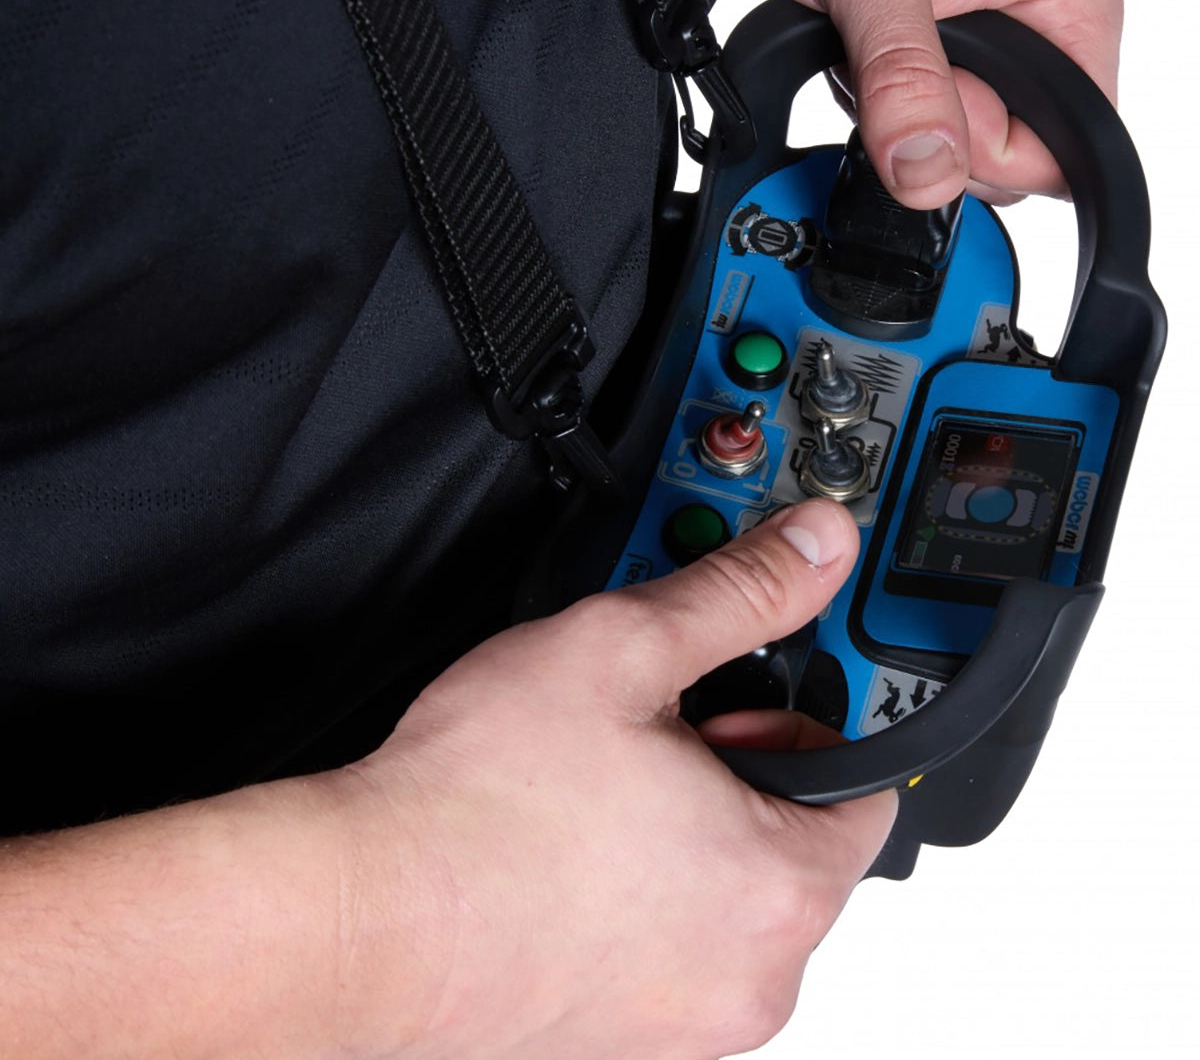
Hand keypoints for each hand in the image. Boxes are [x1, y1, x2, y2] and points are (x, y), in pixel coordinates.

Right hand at [338, 499, 895, 1059]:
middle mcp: (750, 976)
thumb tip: (813, 549)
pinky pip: (666, 945)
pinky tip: (567, 847)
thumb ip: (740, 591)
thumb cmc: (474, 805)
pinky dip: (638, 893)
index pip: (866, 781)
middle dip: (740, 768)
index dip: (805, 710)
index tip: (757, 683)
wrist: (359, 915)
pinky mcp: (620, 1039)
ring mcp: (684, 1022)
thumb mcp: (623, 650)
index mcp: (779, 886)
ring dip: (684, 830)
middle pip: (792, 838)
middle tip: (655, 724)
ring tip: (596, 783)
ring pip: (723, 892)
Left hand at [742, 0, 1123, 207]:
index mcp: (1070, 9)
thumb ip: (904, 79)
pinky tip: (867, 55)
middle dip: (931, 131)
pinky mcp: (951, 66)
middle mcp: (1044, 36)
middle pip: (1002, 162)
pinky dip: (877, 108)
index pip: (1059, 154)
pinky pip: (919, 130)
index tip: (935, 91)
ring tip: (876, 45)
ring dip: (895, 117)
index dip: (983, 151)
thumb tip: (929, 172)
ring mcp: (996, 55)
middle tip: (892, 56)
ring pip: (953, 152)